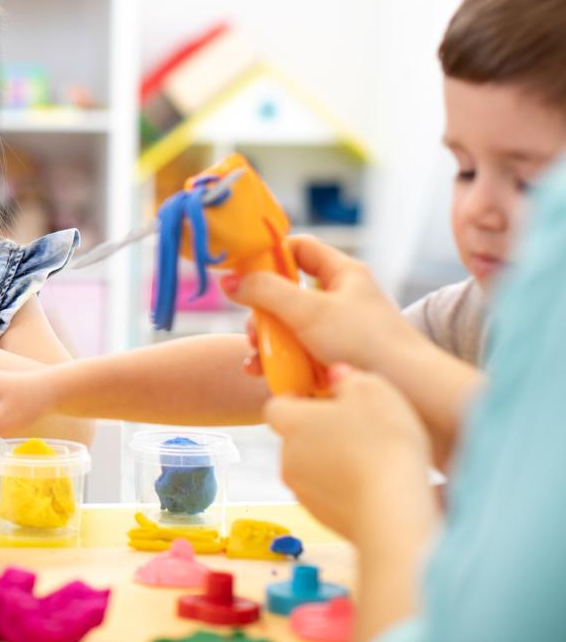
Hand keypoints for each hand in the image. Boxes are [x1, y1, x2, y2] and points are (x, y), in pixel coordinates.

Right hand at [223, 235, 424, 376]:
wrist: (411, 393)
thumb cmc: (367, 344)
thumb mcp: (309, 310)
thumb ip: (265, 291)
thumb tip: (229, 279)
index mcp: (343, 274)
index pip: (299, 248)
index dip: (269, 255)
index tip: (244, 272)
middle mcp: (341, 299)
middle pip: (286, 292)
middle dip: (261, 312)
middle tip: (253, 329)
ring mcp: (337, 331)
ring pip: (288, 327)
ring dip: (266, 342)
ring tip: (255, 360)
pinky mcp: (333, 360)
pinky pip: (297, 354)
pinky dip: (279, 363)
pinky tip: (264, 375)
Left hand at [265, 364, 432, 540]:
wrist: (392, 510)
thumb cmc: (381, 443)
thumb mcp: (372, 391)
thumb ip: (348, 378)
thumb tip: (337, 376)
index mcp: (291, 423)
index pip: (277, 406)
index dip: (299, 401)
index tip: (324, 399)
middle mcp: (288, 459)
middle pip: (295, 439)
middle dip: (320, 432)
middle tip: (356, 428)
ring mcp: (303, 492)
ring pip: (311, 469)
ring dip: (333, 462)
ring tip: (371, 458)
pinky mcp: (323, 519)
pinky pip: (329, 496)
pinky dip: (345, 489)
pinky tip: (376, 485)